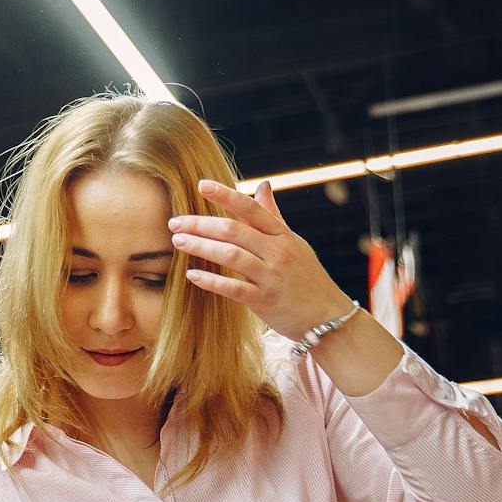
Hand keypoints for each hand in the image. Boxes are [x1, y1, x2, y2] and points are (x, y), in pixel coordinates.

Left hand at [169, 180, 353, 340]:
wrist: (327, 316)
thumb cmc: (306, 278)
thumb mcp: (293, 243)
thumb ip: (273, 216)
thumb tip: (262, 186)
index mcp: (282, 235)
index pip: (251, 209)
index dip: (226, 195)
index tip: (202, 185)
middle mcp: (278, 252)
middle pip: (234, 231)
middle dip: (201, 224)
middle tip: (174, 222)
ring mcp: (271, 276)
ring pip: (232, 256)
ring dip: (202, 247)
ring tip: (178, 242)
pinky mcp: (265, 301)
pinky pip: (234, 288)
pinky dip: (212, 281)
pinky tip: (192, 275)